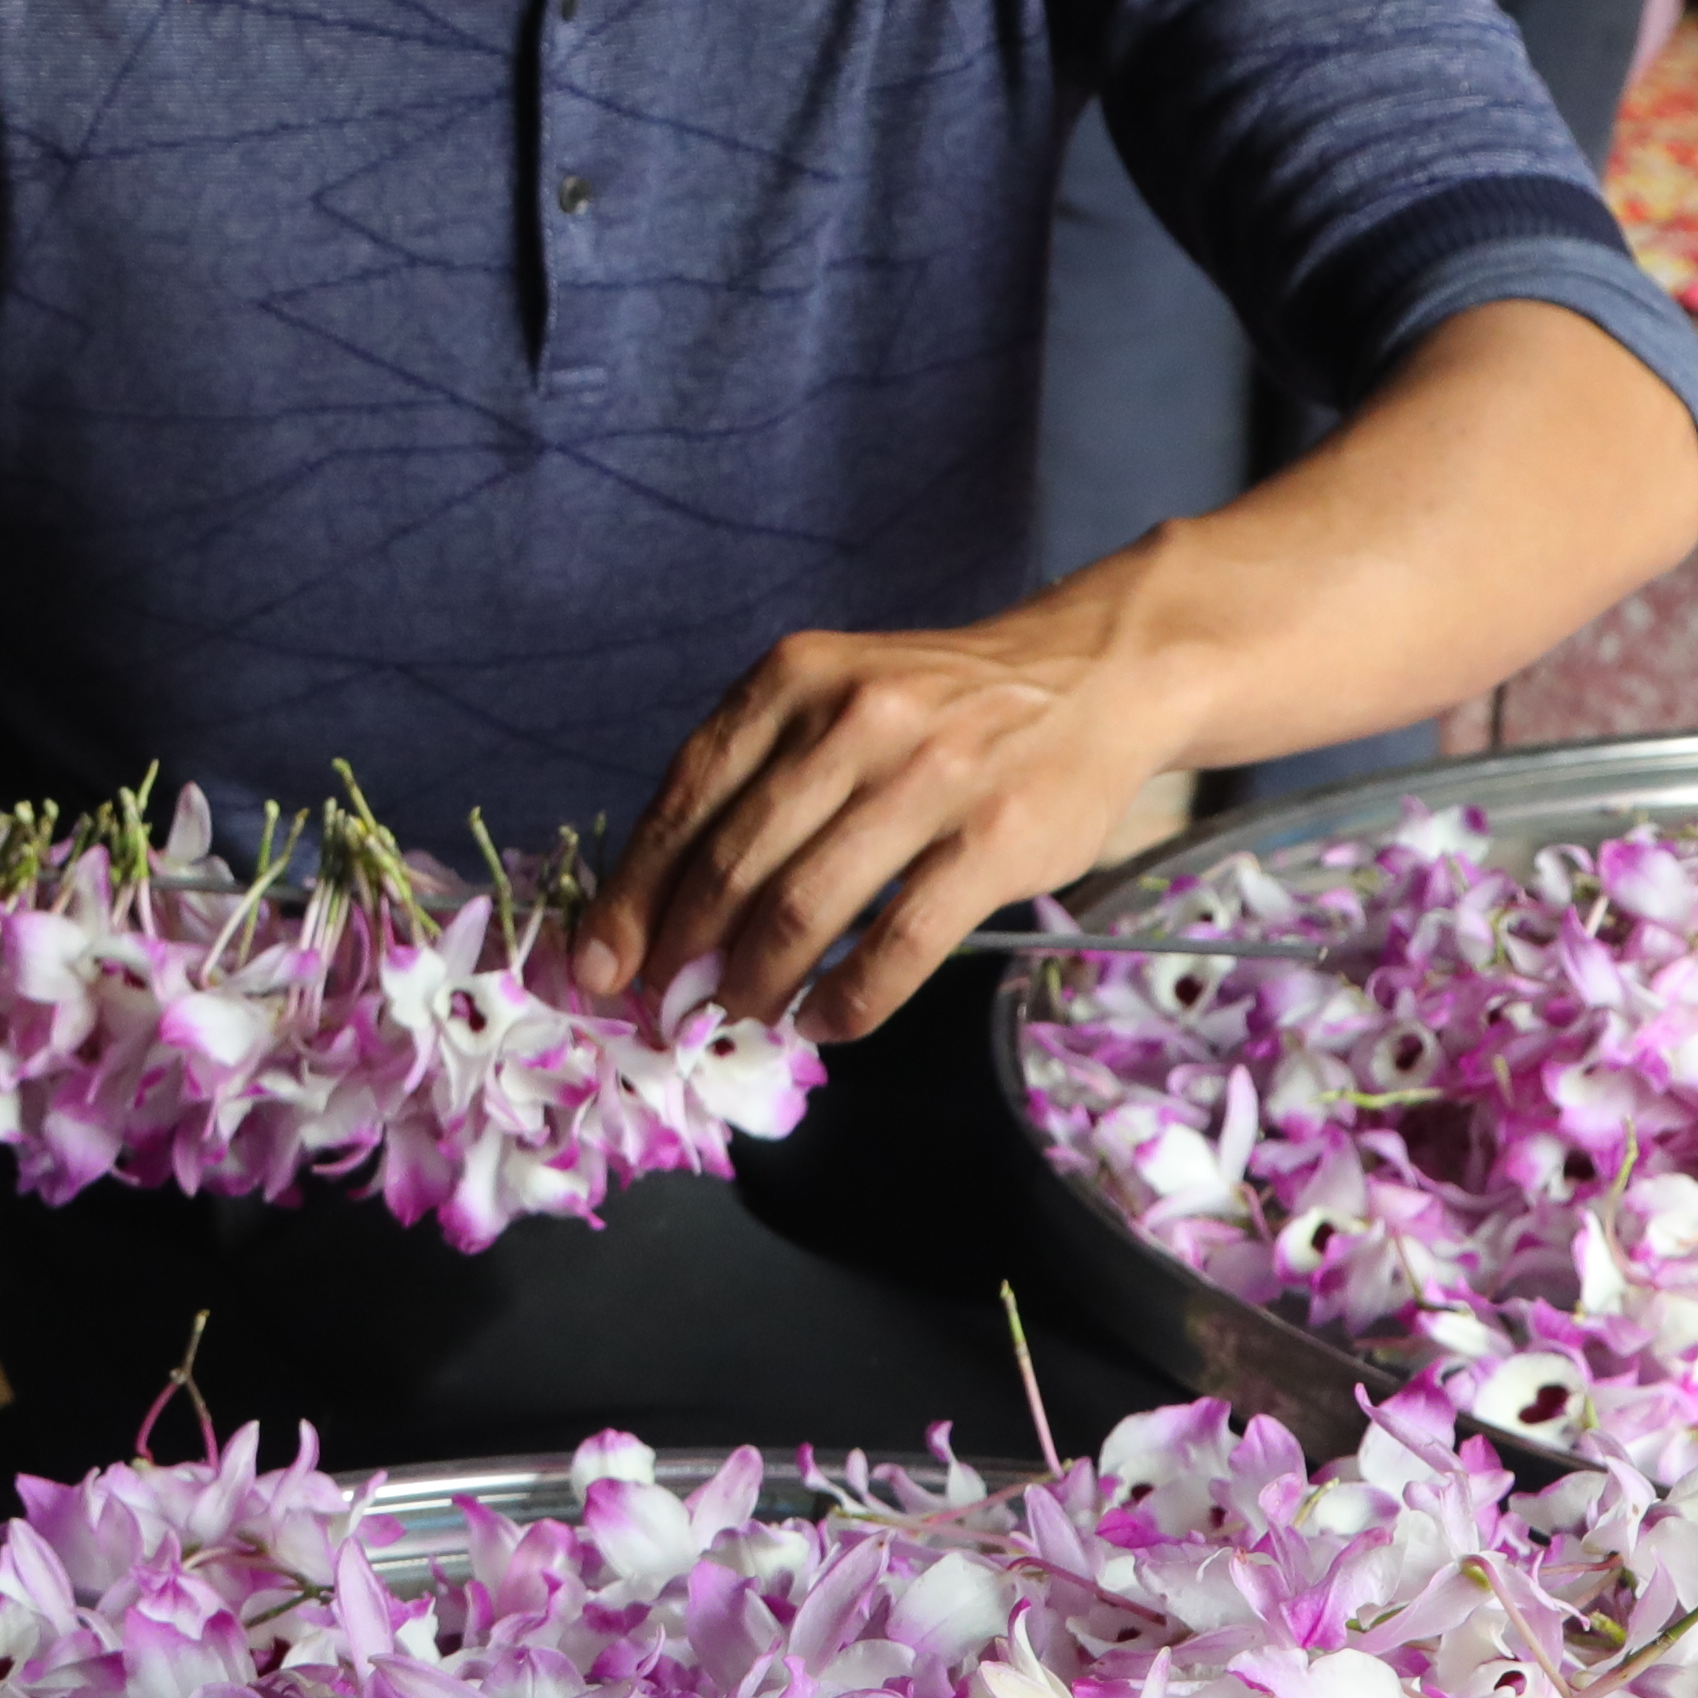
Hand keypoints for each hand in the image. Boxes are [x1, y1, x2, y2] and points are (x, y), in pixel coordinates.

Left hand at [568, 594, 1181, 1041]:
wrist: (1094, 674)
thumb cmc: (941, 703)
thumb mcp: (833, 696)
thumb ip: (755, 778)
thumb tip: (663, 901)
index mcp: (792, 681)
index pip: (684, 801)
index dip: (633, 894)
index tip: (603, 961)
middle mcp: (853, 721)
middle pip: (732, 865)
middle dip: (684, 952)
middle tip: (668, 1004)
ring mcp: (929, 780)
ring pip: (803, 908)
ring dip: (757, 983)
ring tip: (742, 1015)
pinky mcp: (995, 841)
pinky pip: (898, 944)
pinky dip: (847, 1000)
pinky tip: (824, 1023)